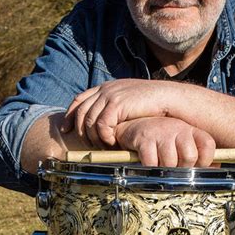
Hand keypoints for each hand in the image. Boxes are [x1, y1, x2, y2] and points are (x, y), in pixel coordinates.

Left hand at [60, 80, 174, 147]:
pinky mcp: (117, 104)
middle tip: (89, 146)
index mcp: (106, 87)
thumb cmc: (154, 104)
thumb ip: (116, 108)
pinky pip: (101, 125)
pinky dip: (104, 137)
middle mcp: (105, 89)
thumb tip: (107, 123)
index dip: (69, 115)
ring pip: (89, 121)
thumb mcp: (130, 102)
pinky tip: (112, 143)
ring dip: (94, 138)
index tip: (65, 130)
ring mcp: (110, 96)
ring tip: (104, 147)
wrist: (169, 99)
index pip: (79, 100)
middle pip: (81, 112)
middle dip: (80, 132)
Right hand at [115, 117, 215, 166]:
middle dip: (183, 168)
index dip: (205, 160)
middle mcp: (178, 128)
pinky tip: (149, 162)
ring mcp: (161, 133)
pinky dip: (151, 168)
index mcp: (191, 129)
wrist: (134, 127)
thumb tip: (214, 169)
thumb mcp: (183, 141)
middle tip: (175, 167)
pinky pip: (152, 164)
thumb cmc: (162, 137)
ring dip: (165, 169)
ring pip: (170, 163)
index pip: (208, 145)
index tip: (197, 166)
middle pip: (190, 156)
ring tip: (161, 163)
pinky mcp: (144, 140)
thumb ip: (199, 154)